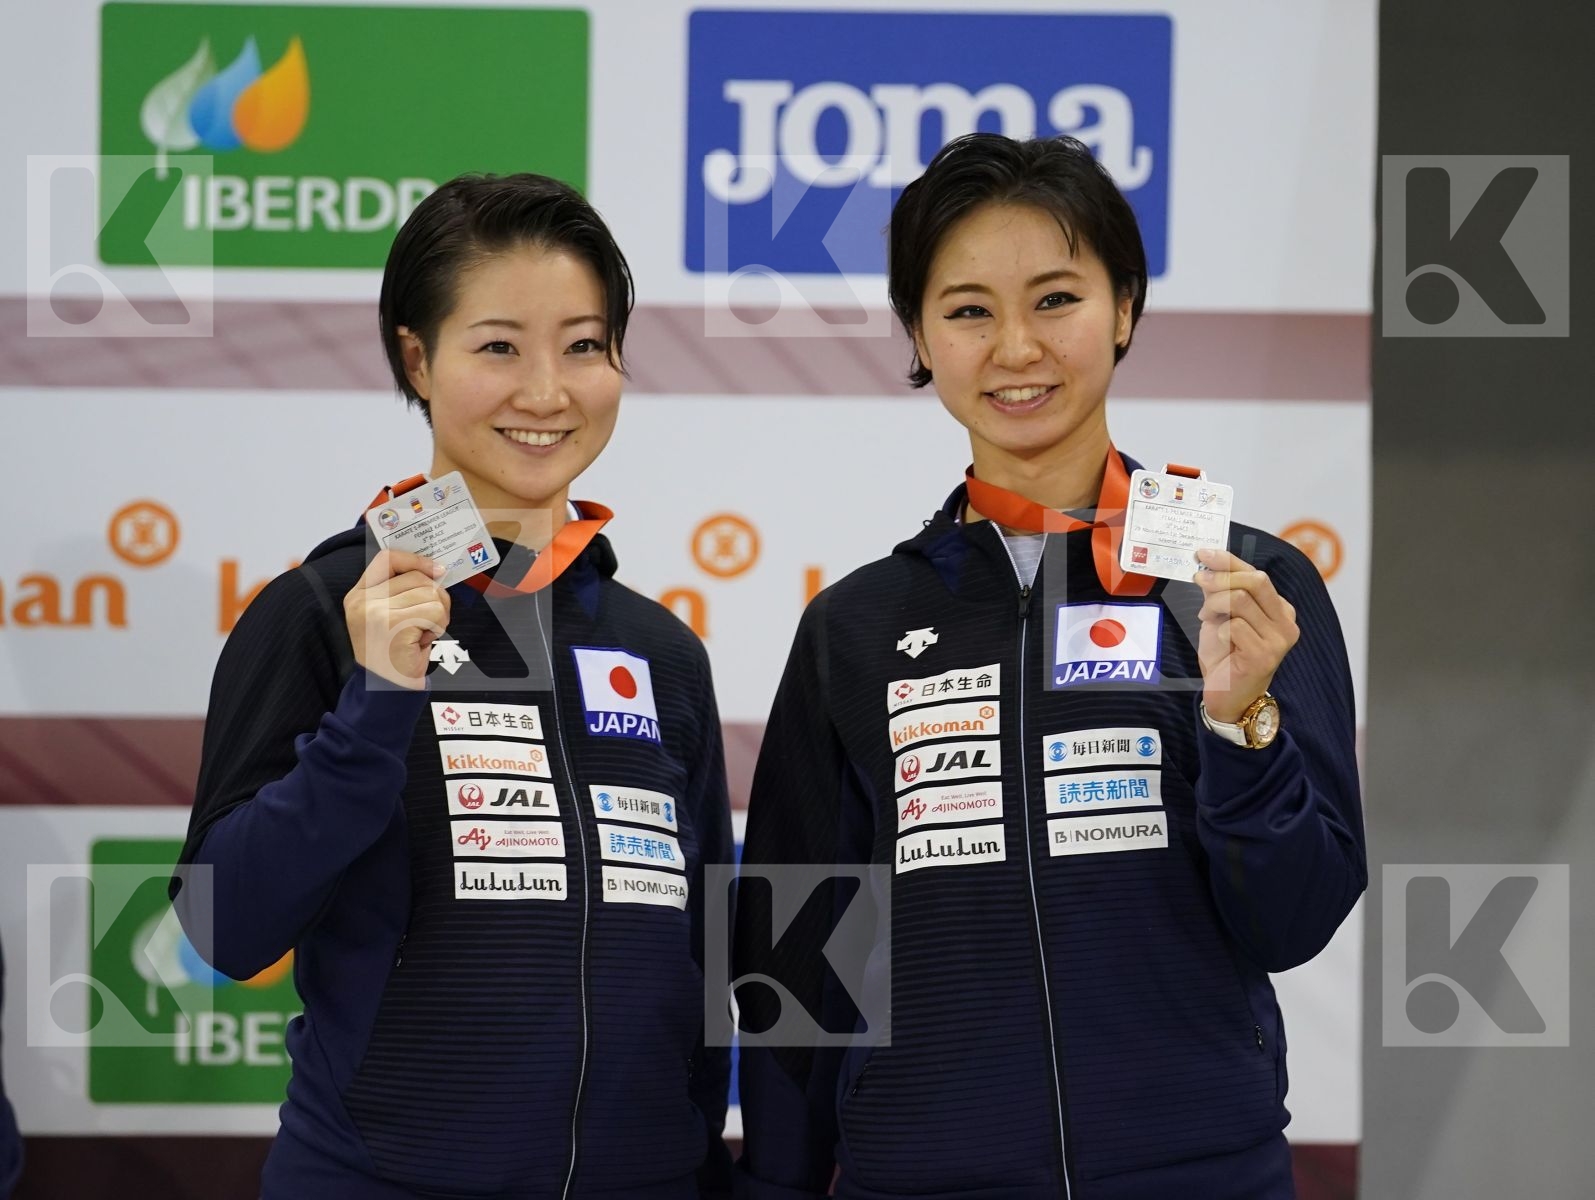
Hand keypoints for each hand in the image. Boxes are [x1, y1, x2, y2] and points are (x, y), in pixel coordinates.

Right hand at [345, 550, 451, 689]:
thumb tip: (436, 570)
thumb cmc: (394, 653)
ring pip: (430, 593)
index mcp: (359, 594)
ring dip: (439, 614)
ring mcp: (376, 612)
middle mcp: (363, 601)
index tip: (437, 569)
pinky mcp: (394, 625)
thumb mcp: (388, 616)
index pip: (388, 558)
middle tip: (430, 620)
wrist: (385, 690)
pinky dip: (439, 625)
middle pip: (417, 577)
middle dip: (435, 597)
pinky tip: (424, 639)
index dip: (416, 559)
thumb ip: (403, 592)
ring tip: (424, 632)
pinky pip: (435, 611)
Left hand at [1193, 548, 1298, 722]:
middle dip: (1222, 576)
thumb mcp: (1221, 618)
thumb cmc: (1226, 657)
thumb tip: (1208, 564)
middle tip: (1198, 579)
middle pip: (1256, 581)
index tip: (1203, 553)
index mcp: (1280, 609)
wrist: (1228, 697)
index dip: (1229, 560)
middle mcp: (1286, 622)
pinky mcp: (1265, 656)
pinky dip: (1218, 630)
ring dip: (1214, 605)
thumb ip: (1221, 593)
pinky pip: (1234, 627)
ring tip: (1206, 618)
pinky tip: (1219, 642)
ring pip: (1241, 601)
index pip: (1257, 574)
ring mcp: (1279, 640)